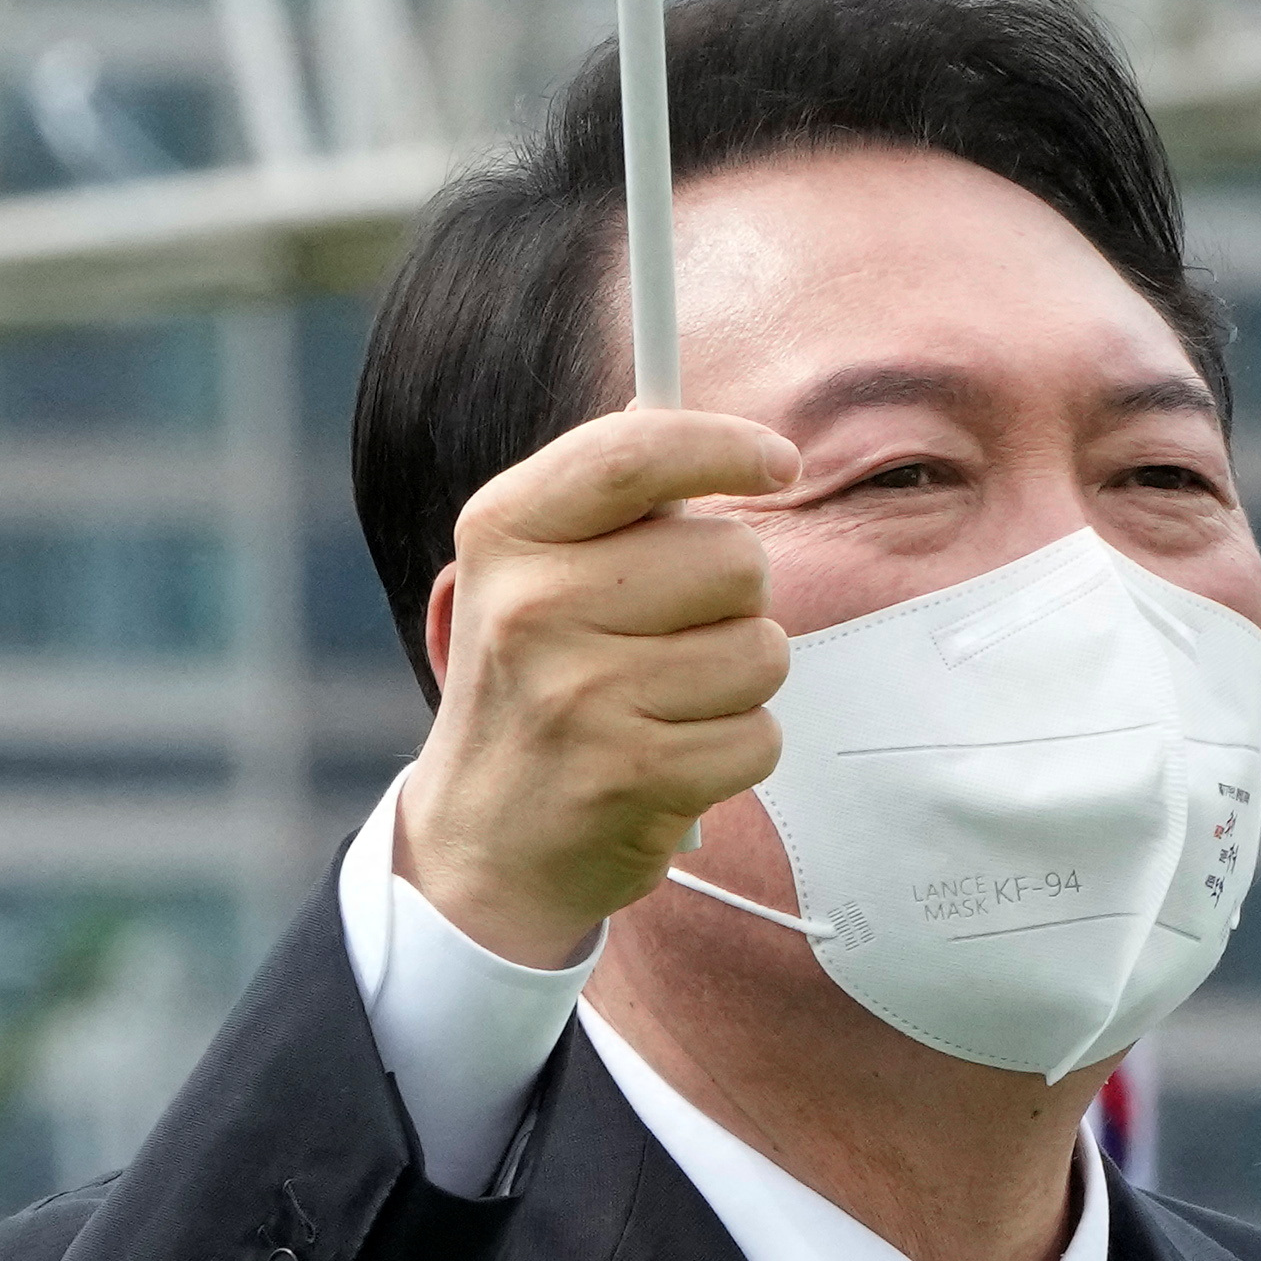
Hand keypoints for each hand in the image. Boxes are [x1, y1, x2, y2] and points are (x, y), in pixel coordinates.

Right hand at [394, 405, 798, 967]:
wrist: (483, 844)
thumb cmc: (531, 689)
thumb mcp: (527, 574)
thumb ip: (603, 497)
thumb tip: (678, 415)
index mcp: (505, 533)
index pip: (635, 453)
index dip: (725, 445)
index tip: (777, 462)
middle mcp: (533, 606)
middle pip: (732, 556)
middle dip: (732, 597)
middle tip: (674, 634)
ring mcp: (582, 694)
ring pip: (761, 648)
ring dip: (738, 680)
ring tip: (669, 702)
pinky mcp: (634, 774)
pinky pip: (761, 734)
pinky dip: (736, 750)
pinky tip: (674, 757)